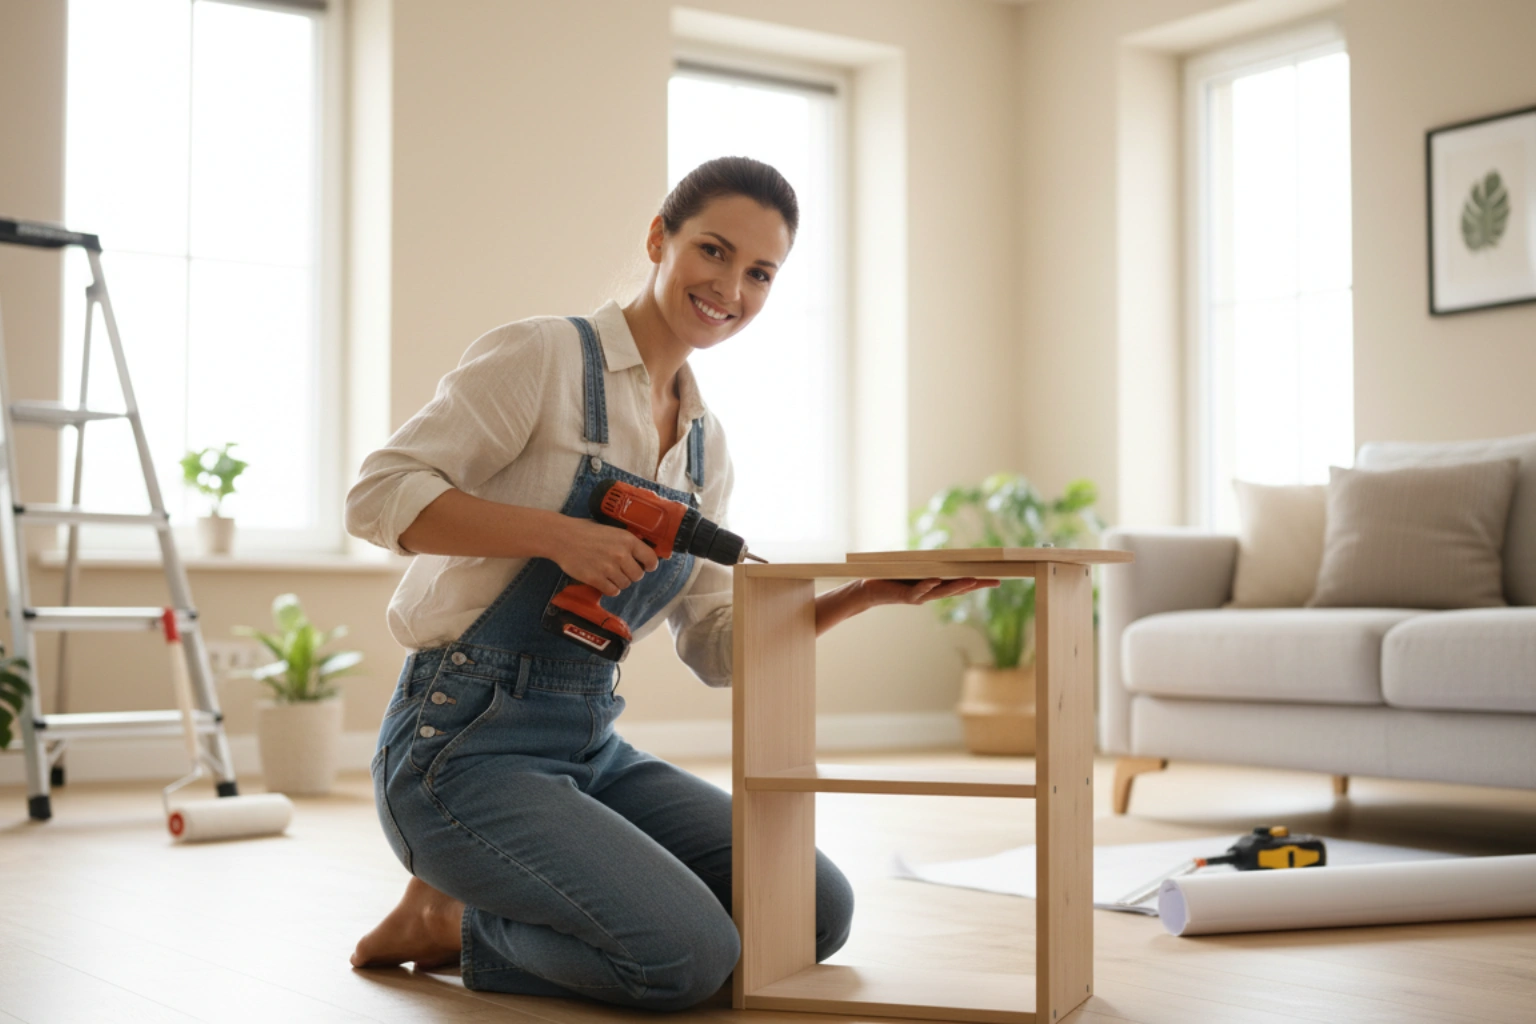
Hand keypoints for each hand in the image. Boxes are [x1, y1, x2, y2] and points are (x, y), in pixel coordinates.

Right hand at [549, 518, 659, 596]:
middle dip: (632, 574)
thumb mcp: (611, 530)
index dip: (650, 565)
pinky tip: (603, 581)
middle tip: (622, 570)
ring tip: (609, 574)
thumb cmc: (585, 531)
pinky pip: (612, 591)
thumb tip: (641, 552)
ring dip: (619, 581)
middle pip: (638, 575)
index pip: (650, 559)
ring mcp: (608, 568)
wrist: (562, 537)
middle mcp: (620, 554)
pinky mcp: (596, 579)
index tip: (646, 566)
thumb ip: (626, 542)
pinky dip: (610, 588)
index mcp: (627, 540)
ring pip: (625, 584)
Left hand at [859, 577, 999, 607]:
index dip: (978, 582)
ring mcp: (919, 596)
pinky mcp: (905, 596)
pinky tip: (936, 580)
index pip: (960, 583)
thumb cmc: (892, 577)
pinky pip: (918, 590)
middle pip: (957, 589)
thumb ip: (929, 564)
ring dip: (957, 586)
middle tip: (995, 582)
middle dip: (977, 585)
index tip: (996, 579)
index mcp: (935, 586)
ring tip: (974, 581)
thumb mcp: (914, 568)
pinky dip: (927, 585)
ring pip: (941, 592)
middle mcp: (930, 593)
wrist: (869, 589)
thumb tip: (945, 552)